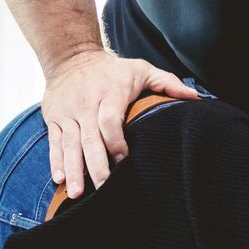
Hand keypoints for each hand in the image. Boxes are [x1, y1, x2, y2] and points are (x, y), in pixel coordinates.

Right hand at [42, 50, 200, 196]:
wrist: (71, 56)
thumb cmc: (112, 69)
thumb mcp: (141, 69)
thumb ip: (167, 83)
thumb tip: (194, 98)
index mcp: (111, 93)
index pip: (110, 121)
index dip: (117, 143)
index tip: (125, 161)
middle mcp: (86, 104)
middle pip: (90, 139)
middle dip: (96, 165)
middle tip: (105, 187)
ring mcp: (68, 112)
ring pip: (70, 144)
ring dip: (74, 170)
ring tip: (78, 193)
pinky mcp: (53, 118)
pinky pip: (54, 142)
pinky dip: (56, 161)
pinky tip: (60, 179)